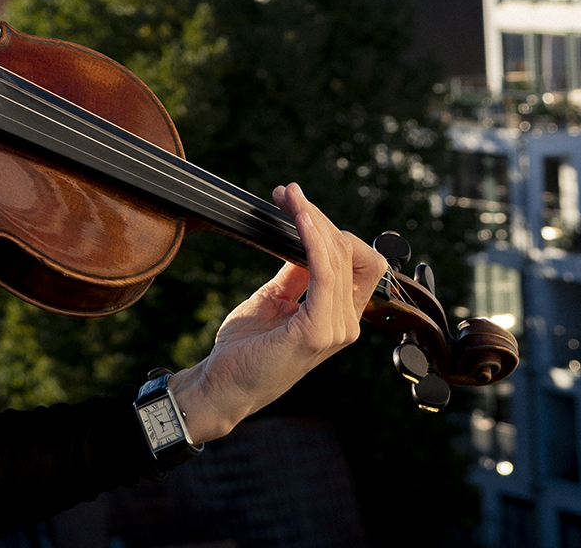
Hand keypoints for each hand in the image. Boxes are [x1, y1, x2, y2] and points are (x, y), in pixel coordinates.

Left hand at [169, 183, 384, 441]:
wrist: (222, 386)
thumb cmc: (246, 349)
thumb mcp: (274, 299)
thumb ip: (297, 273)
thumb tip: (303, 239)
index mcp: (339, 315)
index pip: (358, 260)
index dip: (331, 227)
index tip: (296, 203)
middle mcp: (345, 323)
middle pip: (350, 252)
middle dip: (318, 217)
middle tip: (287, 195)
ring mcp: (335, 329)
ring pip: (338, 257)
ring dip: (312, 221)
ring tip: (288, 199)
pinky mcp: (317, 332)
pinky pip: (325, 274)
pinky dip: (314, 241)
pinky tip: (298, 221)